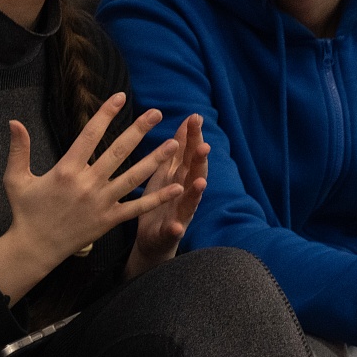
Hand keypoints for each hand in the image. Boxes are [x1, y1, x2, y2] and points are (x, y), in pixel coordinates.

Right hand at [0, 93, 184, 297]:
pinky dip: (158, 198)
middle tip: (157, 113)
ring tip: (174, 144)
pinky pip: (137, 207)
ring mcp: (101, 202)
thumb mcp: (15, 179)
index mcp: (66, 170)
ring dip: (155, 160)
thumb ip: (18, 149)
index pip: (89, 135)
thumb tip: (14, 121)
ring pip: (134, 177)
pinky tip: (177, 188)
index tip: (120, 96)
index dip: (105, 114)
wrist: (34, 249)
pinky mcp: (109, 220)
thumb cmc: (26, 212)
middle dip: (139, 130)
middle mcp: (87, 184)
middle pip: (118, 152)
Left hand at [125, 114, 209, 278]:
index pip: (190, 153)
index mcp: (181, 176)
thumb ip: (180, 147)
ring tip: (200, 183)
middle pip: (195, 174)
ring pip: (191, 201)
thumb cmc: (161, 199)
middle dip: (200, 161)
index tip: (195, 117)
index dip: (194, 136)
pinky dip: (176, 228)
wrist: (152, 238)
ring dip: (196, 193)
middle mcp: (185, 193)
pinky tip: (176, 225)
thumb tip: (190, 118)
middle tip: (204, 146)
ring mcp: (180, 214)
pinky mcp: (170, 234)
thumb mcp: (169, 170)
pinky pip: (173, 231)